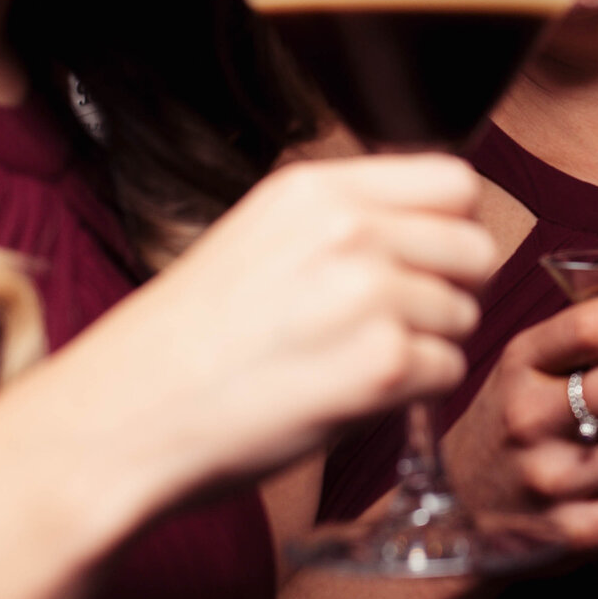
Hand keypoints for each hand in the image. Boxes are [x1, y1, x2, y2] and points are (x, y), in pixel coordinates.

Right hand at [89, 153, 496, 491]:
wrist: (122, 417)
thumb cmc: (183, 344)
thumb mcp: (258, 239)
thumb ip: (343, 222)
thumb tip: (432, 228)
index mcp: (316, 189)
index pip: (454, 182)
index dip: (450, 228)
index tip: (425, 262)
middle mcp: (350, 229)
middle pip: (476, 247)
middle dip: (451, 290)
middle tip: (397, 325)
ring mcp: (370, 295)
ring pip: (464, 315)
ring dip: (427, 347)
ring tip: (353, 364)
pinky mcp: (381, 365)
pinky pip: (448, 372)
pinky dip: (414, 394)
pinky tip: (352, 396)